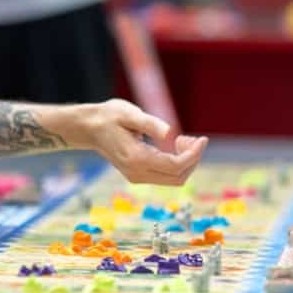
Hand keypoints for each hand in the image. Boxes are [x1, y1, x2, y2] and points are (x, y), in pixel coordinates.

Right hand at [71, 99, 207, 184]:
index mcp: (137, 159)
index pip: (175, 166)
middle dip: (192, 159)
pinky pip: (166, 176)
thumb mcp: (129, 113)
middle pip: (178, 177)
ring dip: (186, 162)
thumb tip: (169, 133)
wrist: (89, 128)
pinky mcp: (138, 175)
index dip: (194, 154)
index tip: (203, 139)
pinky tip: (174, 145)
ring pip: (174, 179)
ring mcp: (137, 177)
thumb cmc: (109, 117)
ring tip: (183, 139)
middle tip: (192, 138)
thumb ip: (150, 123)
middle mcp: (137, 173)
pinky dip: (177, 163)